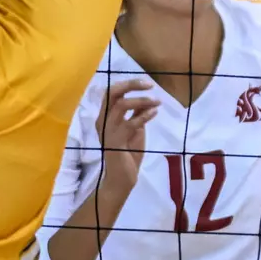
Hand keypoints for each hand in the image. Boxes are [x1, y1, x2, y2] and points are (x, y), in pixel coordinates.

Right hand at [96, 78, 157, 194]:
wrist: (122, 176)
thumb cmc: (128, 152)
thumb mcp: (134, 128)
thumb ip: (136, 114)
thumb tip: (146, 99)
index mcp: (105, 117)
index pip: (110, 93)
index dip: (127, 84)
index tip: (146, 83)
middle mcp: (102, 121)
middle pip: (112, 94)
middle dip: (131, 85)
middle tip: (149, 85)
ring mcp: (108, 131)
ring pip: (121, 106)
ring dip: (141, 100)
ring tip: (157, 102)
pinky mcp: (115, 142)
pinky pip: (130, 123)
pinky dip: (144, 115)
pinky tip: (155, 112)